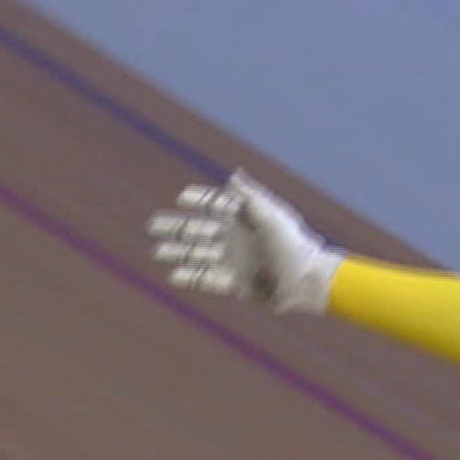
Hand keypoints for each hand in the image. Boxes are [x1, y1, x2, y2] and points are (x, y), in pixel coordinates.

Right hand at [147, 169, 341, 313]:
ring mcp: (233, 262)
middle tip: (152, 225)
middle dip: (176, 227)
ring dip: (177, 252)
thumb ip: (250, 197)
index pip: (216, 205)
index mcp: (245, 219)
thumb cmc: (293, 246)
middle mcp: (236, 239)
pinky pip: (206, 280)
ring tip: (157, 251)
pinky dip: (190, 278)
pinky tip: (172, 276)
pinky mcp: (235, 284)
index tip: (182, 198)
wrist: (306, 281)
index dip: (200, 200)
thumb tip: (233, 175)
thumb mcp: (272, 217)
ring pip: (198, 255)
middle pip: (199, 230)